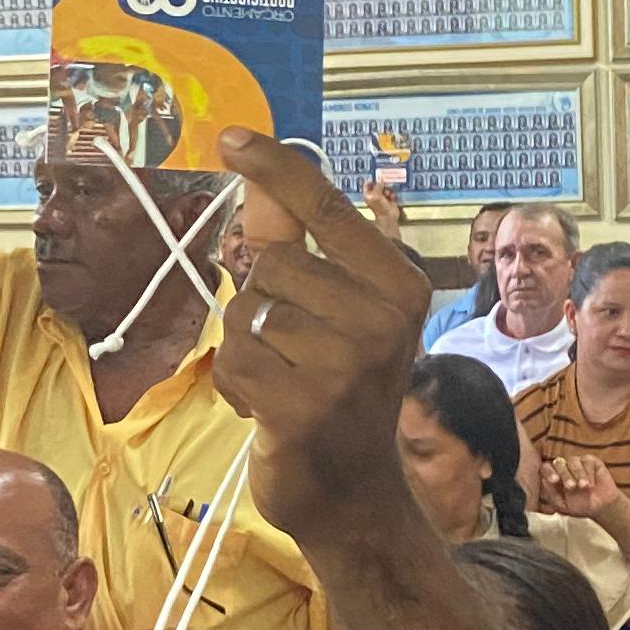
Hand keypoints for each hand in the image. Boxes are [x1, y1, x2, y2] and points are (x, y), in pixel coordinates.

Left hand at [211, 132, 430, 549]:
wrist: (351, 493)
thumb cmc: (336, 389)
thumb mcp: (330, 308)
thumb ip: (292, 240)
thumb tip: (257, 174)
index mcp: (398, 286)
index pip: (326, 208)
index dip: (275, 168)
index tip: (231, 136)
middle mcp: (382, 320)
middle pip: (271, 264)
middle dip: (262, 304)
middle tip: (293, 351)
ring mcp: (345, 365)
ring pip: (245, 313)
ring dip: (246, 349)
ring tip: (282, 382)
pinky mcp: (303, 405)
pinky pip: (232, 360)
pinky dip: (235, 384)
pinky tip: (267, 409)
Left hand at [538, 448, 619, 529]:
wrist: (600, 508)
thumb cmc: (579, 506)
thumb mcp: (562, 505)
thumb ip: (551, 494)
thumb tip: (544, 481)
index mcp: (554, 476)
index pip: (546, 468)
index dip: (549, 472)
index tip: (554, 481)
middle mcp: (564, 467)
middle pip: (558, 463)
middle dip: (564, 475)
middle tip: (571, 486)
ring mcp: (576, 462)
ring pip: (573, 461)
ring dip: (578, 474)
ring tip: (584, 486)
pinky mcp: (590, 460)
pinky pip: (586, 461)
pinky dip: (588, 473)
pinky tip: (591, 484)